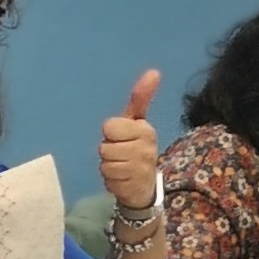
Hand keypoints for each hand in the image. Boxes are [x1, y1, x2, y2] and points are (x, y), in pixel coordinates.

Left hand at [98, 70, 160, 210]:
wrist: (144, 186)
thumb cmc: (136, 148)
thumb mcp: (137, 121)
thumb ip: (141, 98)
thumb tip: (154, 71)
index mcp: (145, 130)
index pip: (109, 126)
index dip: (111, 134)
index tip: (122, 138)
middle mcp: (146, 148)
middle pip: (104, 146)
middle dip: (108, 152)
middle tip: (121, 155)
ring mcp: (141, 169)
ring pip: (105, 163)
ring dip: (108, 167)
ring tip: (122, 168)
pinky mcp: (134, 186)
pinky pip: (108, 179)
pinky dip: (111, 181)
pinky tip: (122, 180)